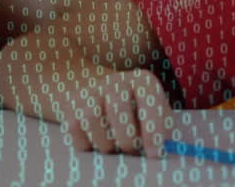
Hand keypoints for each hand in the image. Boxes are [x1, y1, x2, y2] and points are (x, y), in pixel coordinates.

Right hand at [55, 69, 174, 157]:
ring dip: (105, 142)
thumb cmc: (136, 109)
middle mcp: (116, 81)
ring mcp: (92, 91)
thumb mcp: (154, 112)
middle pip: (118, 110)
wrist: (98, 90)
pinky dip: (87, 143)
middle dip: (127, 139)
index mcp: (143, 81)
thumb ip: (161, 129)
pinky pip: (75, 129)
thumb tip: (160, 149)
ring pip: (91, 119)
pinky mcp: (72, 104)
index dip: (154, 129)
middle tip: (132, 151)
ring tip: (114, 145)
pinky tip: (97, 139)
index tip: (155, 153)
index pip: (150, 100)